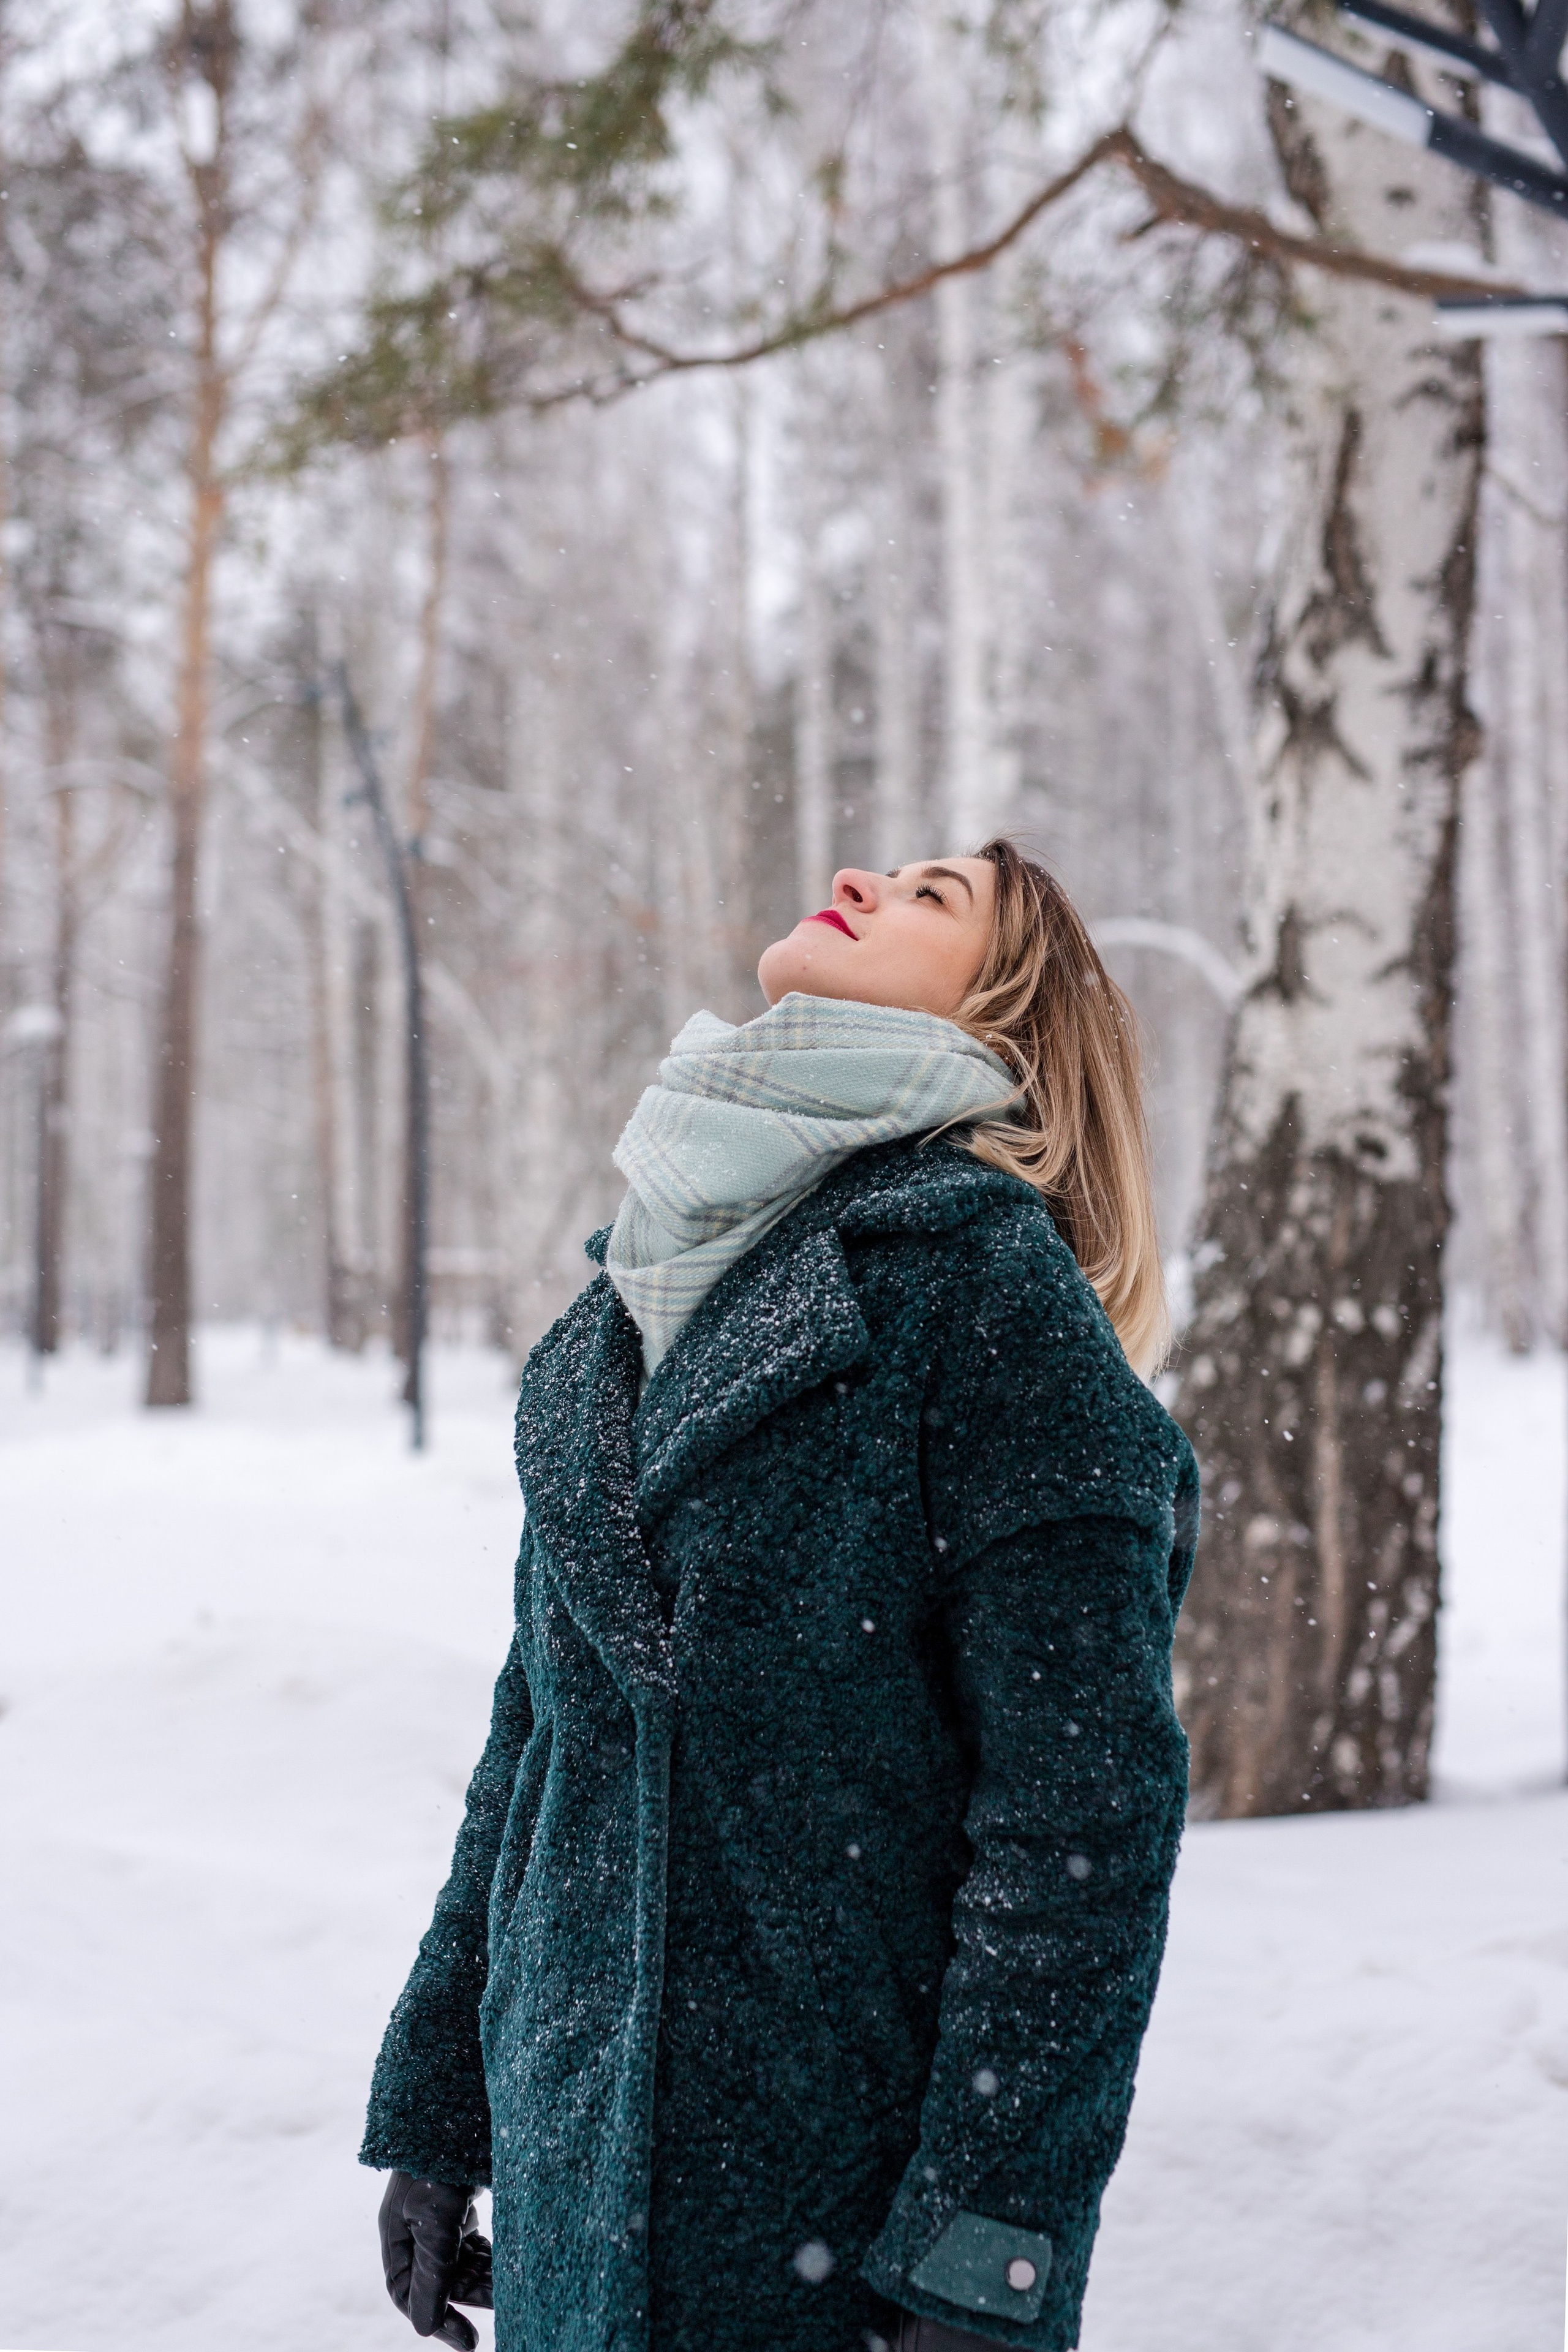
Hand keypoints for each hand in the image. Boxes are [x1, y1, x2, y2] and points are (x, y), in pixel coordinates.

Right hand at [379, 2172, 493, 2347]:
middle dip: (470, 2297)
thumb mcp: (435, 2218)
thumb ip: (431, 2273)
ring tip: (510, 2290)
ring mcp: (439, 2215)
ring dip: (484, 2279)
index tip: (471, 2342)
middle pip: (440, 2281)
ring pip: (460, 2264)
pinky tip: (509, 2264)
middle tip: (503, 2309)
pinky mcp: (462, 2203)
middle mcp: (415, 2228)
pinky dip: (490, 2257)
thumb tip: (423, 2328)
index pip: (408, 2294)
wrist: (462, 2101)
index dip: (439, 2320)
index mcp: (397, 2233)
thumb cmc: (442, 2158)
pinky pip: (473, 2244)